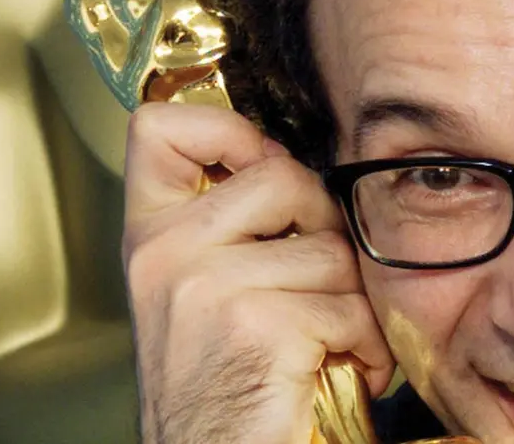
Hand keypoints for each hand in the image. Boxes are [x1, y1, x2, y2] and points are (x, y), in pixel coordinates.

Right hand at [122, 103, 393, 443]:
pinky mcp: (258, 323)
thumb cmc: (225, 385)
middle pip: (286, 175)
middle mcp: (165, 254)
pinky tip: (329, 371)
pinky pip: (352, 307)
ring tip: (318, 345)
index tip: (261, 166)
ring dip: (349, 305)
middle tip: (310, 292)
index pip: (159, 127)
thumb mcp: (205, 291)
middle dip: (323, 235)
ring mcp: (207, 285)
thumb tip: (293, 164)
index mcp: (151, 237)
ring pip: (334, 249)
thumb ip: (233, 226)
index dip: (227, 130)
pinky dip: (362, 347)